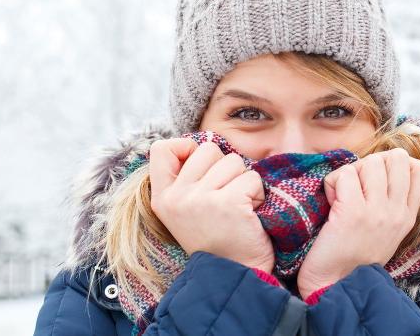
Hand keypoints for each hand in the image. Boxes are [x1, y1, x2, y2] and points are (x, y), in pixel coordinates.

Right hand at [148, 138, 274, 272]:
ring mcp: (201, 200)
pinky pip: (252, 177)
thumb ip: (186, 178)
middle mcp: (177, 197)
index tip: (202, 170)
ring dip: (243, 182)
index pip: (161, 148)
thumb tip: (200, 145)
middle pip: (208, 149)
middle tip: (226, 197)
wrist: (234, 275)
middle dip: (225, 168)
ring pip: (233, 161)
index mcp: (162, 198)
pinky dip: (257, 194)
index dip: (186, 148)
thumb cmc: (216, 238)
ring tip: (238, 207)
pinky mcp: (228, 203)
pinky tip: (249, 215)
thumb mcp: (186, 210)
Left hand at [297, 148, 419, 298]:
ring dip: (350, 173)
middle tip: (357, 185)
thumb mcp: (388, 231)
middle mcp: (397, 212)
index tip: (377, 179)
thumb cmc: (355, 256)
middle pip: (397, 158)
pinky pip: (344, 174)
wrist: (336, 286)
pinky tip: (331, 203)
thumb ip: (394, 203)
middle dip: (372, 163)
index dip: (395, 164)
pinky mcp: (352, 212)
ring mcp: (377, 212)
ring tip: (343, 195)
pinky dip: (332, 184)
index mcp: (408, 216)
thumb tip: (386, 166)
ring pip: (370, 162)